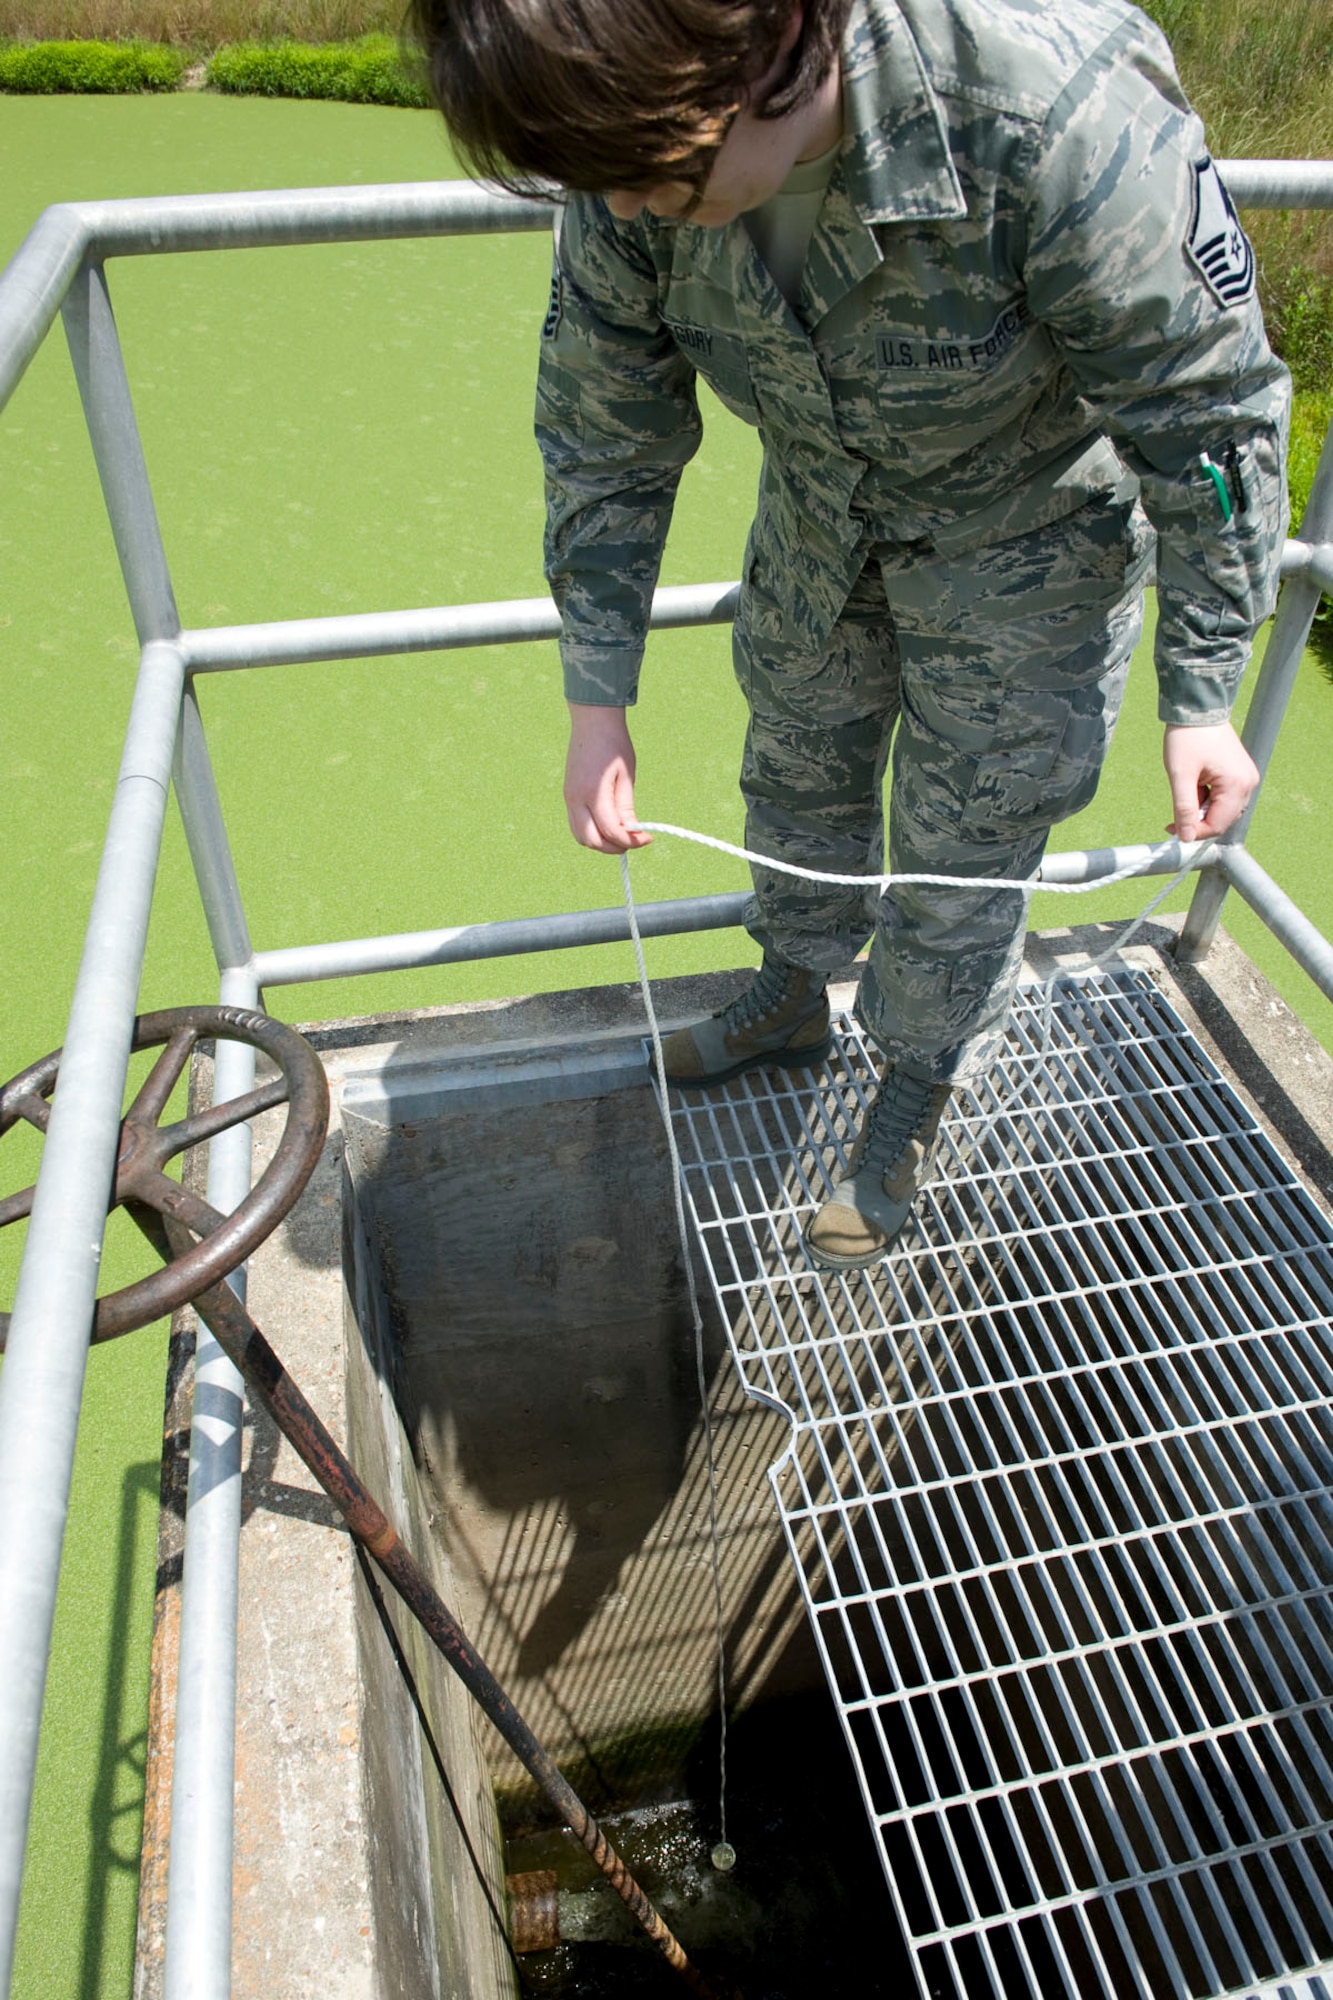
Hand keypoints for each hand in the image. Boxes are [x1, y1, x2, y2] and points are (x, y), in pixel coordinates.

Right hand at [563, 703, 651, 853]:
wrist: (592, 722)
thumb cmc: (613, 745)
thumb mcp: (626, 776)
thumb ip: (625, 808)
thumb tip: (631, 833)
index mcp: (593, 792)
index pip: (610, 831)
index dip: (630, 841)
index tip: (647, 838)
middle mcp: (575, 798)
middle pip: (590, 840)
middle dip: (613, 848)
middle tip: (633, 842)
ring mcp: (568, 798)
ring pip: (580, 836)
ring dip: (600, 843)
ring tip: (621, 836)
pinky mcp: (568, 795)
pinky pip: (577, 824)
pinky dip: (592, 832)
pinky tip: (609, 826)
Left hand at [1162, 720, 1258, 842]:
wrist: (1197, 709)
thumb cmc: (1188, 737)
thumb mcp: (1180, 775)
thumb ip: (1184, 809)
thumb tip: (1186, 837)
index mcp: (1237, 785)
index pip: (1217, 825)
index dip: (1194, 832)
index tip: (1171, 828)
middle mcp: (1249, 784)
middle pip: (1223, 820)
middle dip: (1198, 820)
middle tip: (1175, 814)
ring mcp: (1247, 778)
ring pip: (1223, 810)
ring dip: (1202, 808)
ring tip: (1187, 789)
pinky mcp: (1240, 773)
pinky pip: (1225, 797)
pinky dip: (1208, 798)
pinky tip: (1195, 784)